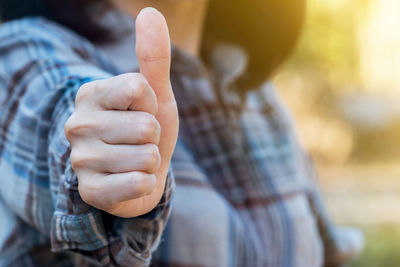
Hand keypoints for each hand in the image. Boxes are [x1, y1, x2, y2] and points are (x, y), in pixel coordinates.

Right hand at [64, 8, 177, 217]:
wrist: (141, 171)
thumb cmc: (145, 129)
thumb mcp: (154, 93)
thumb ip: (153, 56)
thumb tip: (150, 12)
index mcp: (90, 94)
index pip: (138, 88)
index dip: (151, 104)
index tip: (141, 111)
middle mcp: (77, 124)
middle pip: (146, 127)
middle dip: (153, 137)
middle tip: (139, 141)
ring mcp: (80, 160)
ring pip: (146, 157)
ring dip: (150, 161)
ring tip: (134, 160)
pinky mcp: (89, 191)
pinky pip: (139, 184)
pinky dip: (145, 183)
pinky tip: (129, 180)